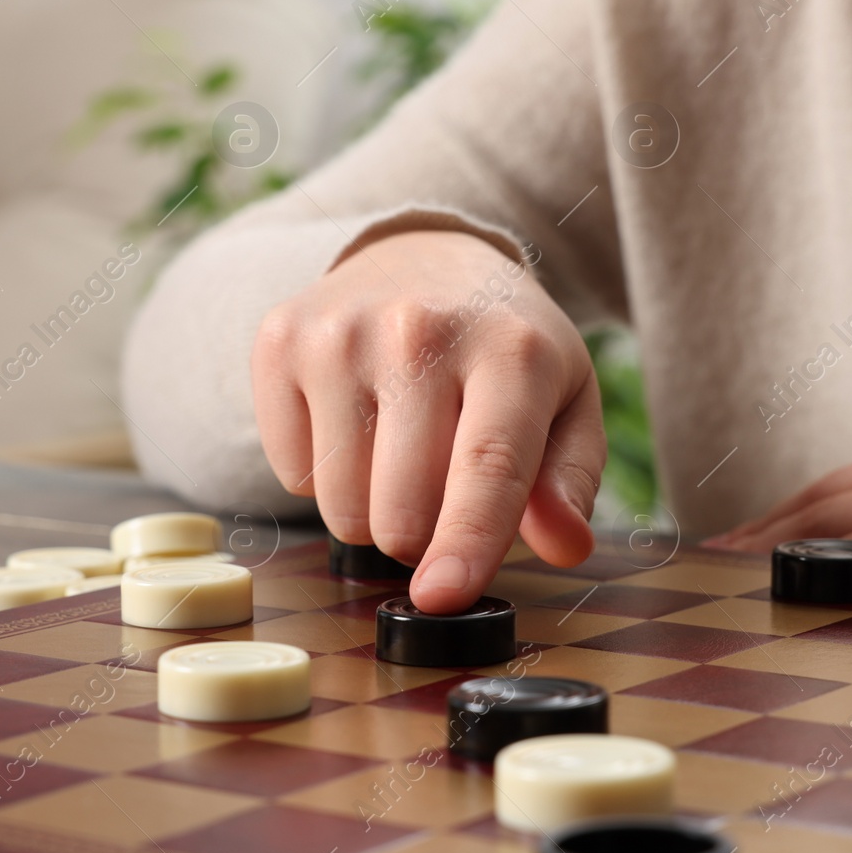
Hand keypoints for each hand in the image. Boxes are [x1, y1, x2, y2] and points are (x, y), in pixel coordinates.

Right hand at [252, 230, 603, 612]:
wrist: (422, 254)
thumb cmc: (502, 347)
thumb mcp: (566, 400)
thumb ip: (571, 479)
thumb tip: (564, 545)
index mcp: (510, 348)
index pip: (486, 464)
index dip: (465, 542)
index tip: (441, 598)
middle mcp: (420, 329)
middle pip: (402, 508)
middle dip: (423, 536)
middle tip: (441, 490)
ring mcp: (340, 332)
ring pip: (341, 504)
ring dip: (372, 510)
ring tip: (398, 450)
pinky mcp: (281, 339)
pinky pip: (290, 473)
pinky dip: (322, 474)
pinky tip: (352, 420)